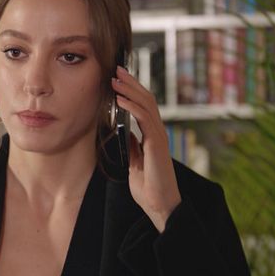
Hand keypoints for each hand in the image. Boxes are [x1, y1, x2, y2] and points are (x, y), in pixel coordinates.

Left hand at [111, 66, 180, 231]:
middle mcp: (157, 132)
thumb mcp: (135, 162)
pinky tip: (120, 100)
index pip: (143, 106)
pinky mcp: (157, 144)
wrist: (159, 205)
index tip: (118, 79)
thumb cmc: (149, 187)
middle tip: (117, 69)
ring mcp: (159, 137)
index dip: (132, 91)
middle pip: (146, 99)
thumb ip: (133, 146)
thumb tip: (126, 132)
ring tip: (115, 79)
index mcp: (152, 135)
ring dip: (130, 90)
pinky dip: (132, 107)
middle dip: (131, 83)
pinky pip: (144, 120)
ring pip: (146, 105)